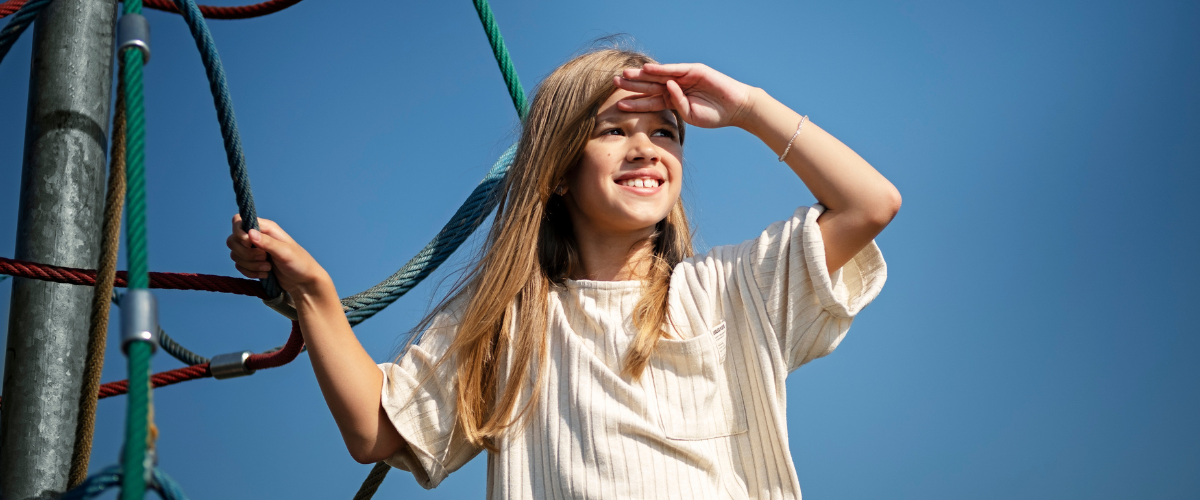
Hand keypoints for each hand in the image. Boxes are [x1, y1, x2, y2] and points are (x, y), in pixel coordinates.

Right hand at [226, 214, 328, 296]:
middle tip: (264, 258)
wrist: (303, 282)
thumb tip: (249, 233)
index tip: (249, 244)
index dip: (239, 233)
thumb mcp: (285, 252)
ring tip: (268, 268)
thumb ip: (267, 242)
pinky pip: (239, 266)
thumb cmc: (299, 263)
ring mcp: (254, 250)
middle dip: (245, 253)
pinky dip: (249, 272)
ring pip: (235, 255)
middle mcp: (258, 237)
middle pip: (232, 240)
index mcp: (266, 228)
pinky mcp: (253, 263)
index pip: (239, 221)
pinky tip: (265, 274)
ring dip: (249, 264)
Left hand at [614, 63, 755, 128]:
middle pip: (650, 86)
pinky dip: (661, 69)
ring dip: (642, 75)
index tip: (619, 105)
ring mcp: (684, 77)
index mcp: (673, 100)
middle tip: (614, 83)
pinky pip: (674, 69)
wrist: (736, 108)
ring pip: (658, 76)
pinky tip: (647, 69)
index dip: (635, 103)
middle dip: (632, 85)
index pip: (650, 101)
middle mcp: (676, 87)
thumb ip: (676, 105)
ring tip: (625, 74)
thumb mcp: (690, 115)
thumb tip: (667, 90)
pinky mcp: (693, 70)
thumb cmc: (715, 115)